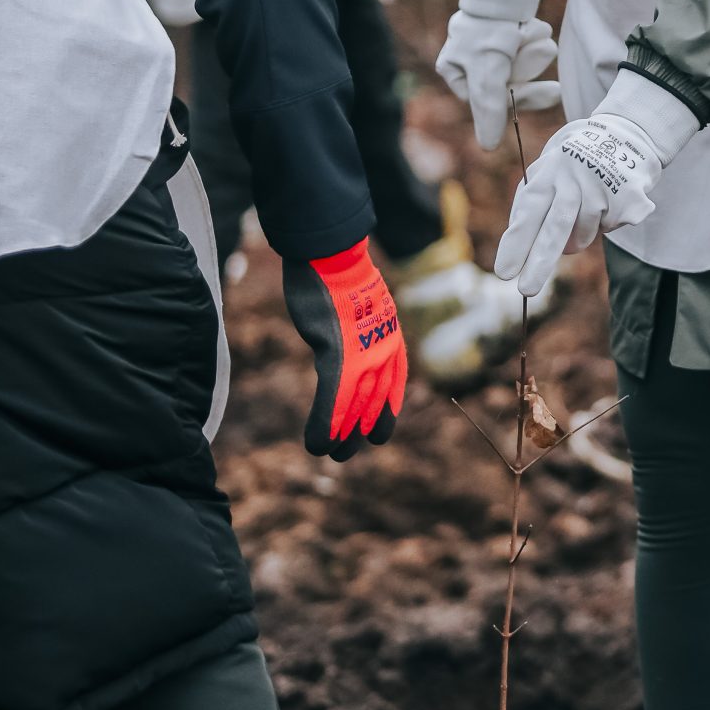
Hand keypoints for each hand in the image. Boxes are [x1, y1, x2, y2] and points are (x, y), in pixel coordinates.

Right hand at [282, 242, 406, 460]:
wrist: (332, 255)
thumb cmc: (338, 276)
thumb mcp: (359, 306)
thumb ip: (358, 329)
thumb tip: (344, 339)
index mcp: (390, 339)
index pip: (394, 386)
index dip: (384, 411)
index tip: (376, 431)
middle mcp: (383, 352)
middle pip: (375, 404)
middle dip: (360, 433)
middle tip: (344, 452)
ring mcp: (363, 357)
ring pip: (355, 410)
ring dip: (340, 438)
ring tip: (328, 454)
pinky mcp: (338, 358)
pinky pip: (334, 403)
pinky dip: (324, 427)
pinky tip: (316, 445)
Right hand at [436, 0, 558, 148]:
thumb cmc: (489, 28)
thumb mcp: (489, 71)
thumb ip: (489, 108)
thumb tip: (487, 147)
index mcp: (454, 71)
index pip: (491, 102)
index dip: (521, 96)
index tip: (549, 91)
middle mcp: (470, 62)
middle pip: (510, 85)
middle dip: (529, 66)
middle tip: (545, 49)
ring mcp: (491, 48)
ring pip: (523, 65)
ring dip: (534, 49)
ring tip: (532, 29)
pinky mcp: (509, 34)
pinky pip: (529, 47)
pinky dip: (535, 37)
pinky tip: (532, 23)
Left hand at [494, 69, 700, 299]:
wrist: (626, 131)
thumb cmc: (575, 157)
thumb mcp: (546, 167)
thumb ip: (532, 199)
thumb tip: (517, 238)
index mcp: (547, 174)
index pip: (528, 213)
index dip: (516, 243)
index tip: (504, 272)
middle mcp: (573, 181)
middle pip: (556, 228)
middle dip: (539, 262)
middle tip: (526, 290)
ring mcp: (601, 187)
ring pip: (585, 235)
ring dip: (581, 234)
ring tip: (586, 205)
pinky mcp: (628, 195)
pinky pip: (611, 227)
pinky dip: (607, 221)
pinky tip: (609, 199)